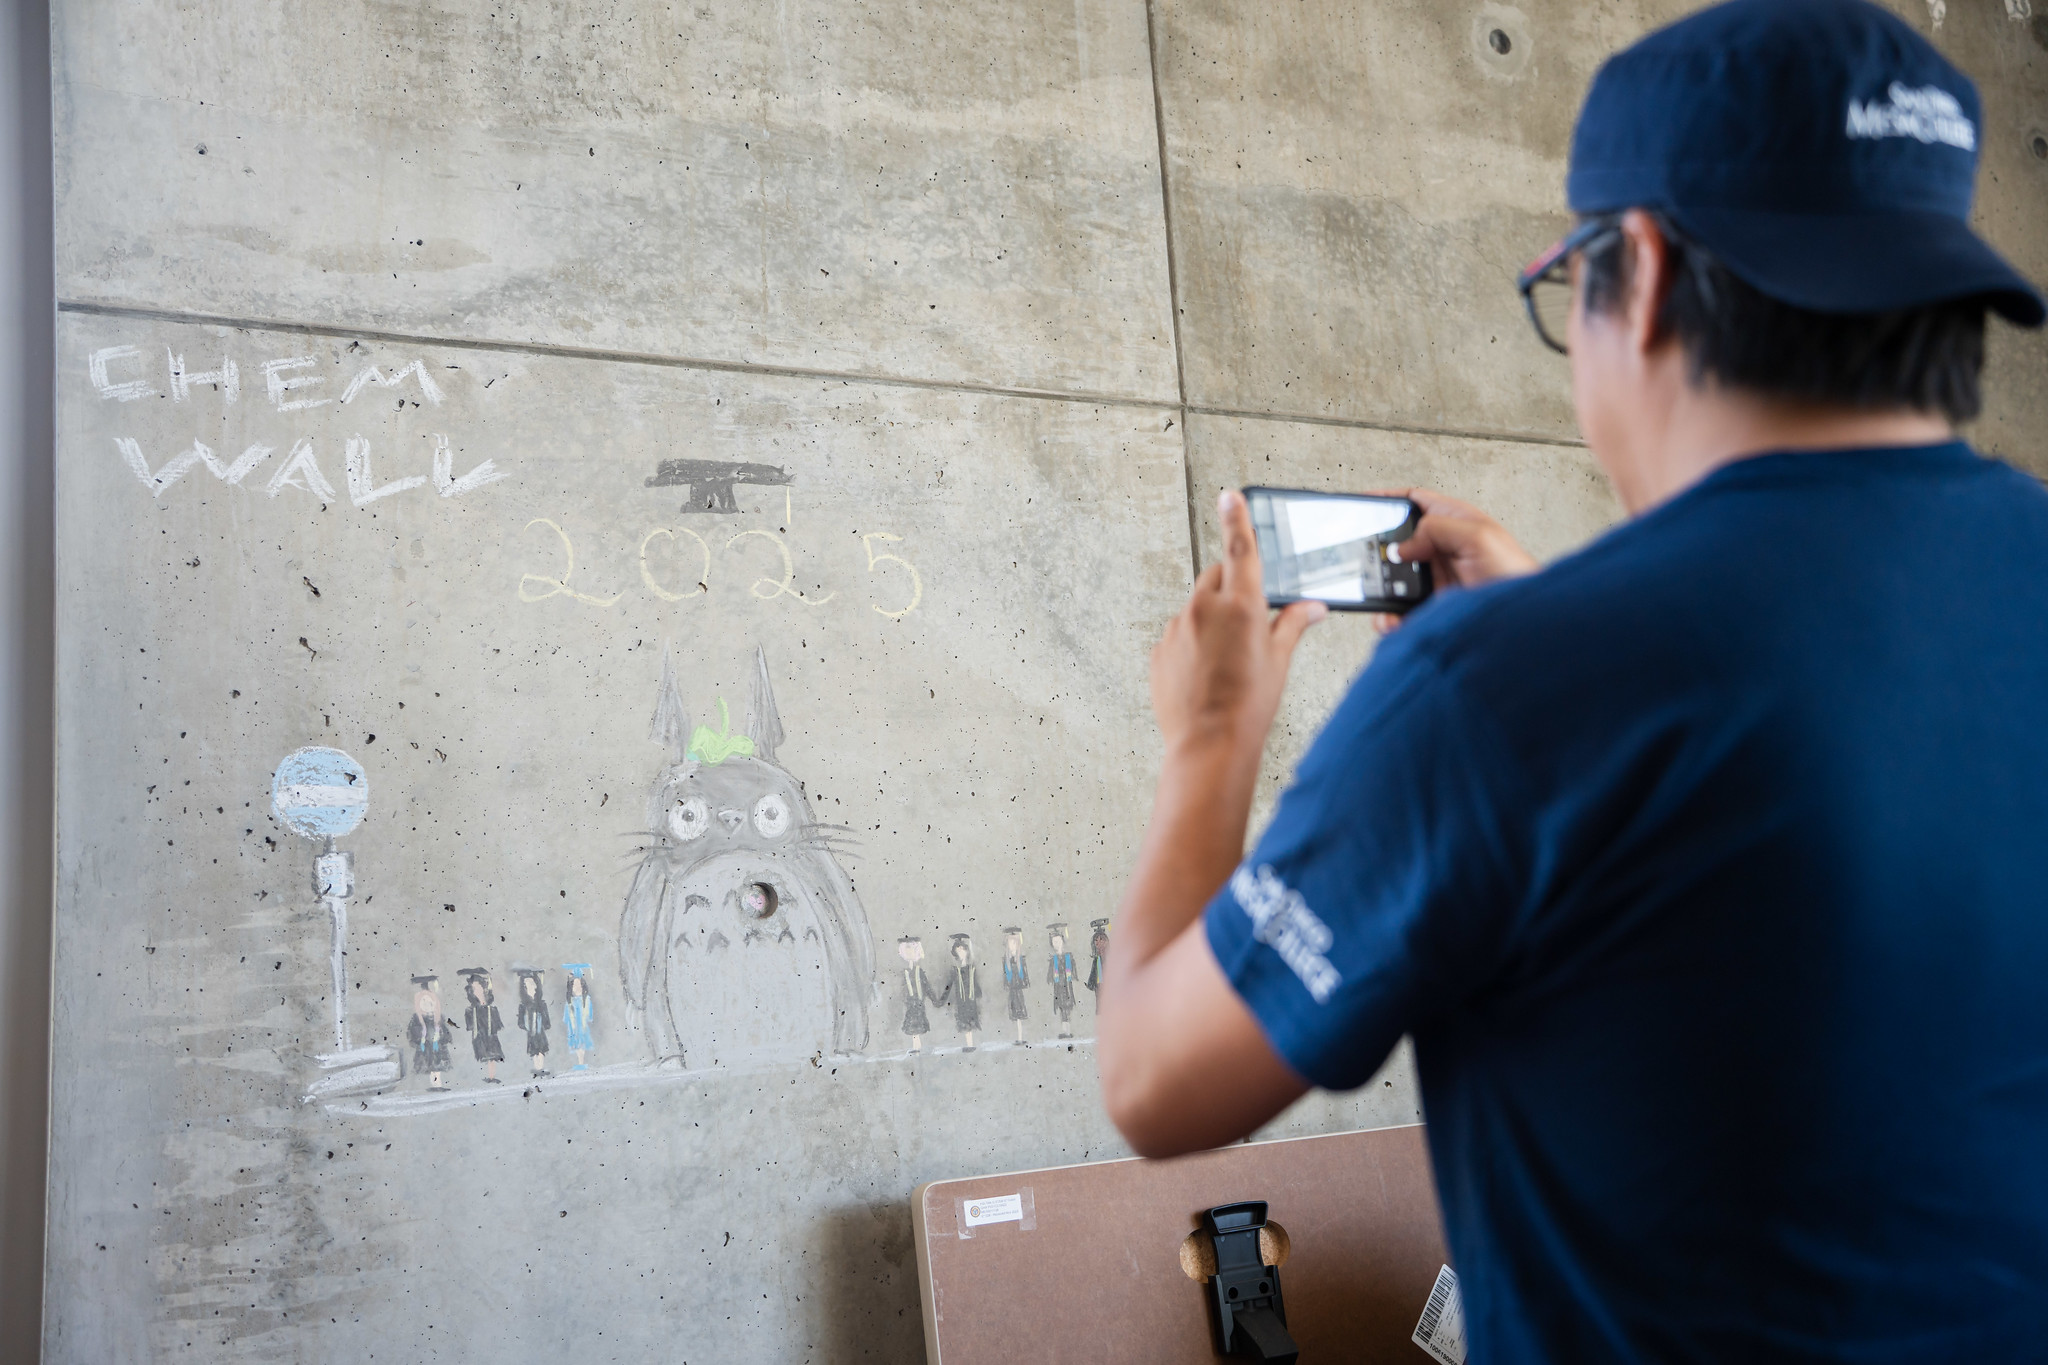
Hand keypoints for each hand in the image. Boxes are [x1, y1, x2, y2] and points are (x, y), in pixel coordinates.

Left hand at [1150, 490, 1325, 753]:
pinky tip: (1207, 674)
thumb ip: (1294, 624)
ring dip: (1212, 621)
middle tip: (1248, 622)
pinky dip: (1192, 645)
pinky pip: (1178, 635)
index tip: (1229, 495)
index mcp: (1242, 605)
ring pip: (1197, 609)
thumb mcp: (1280, 661)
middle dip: (1232, 588)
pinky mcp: (1159, 650)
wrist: (1209, 744)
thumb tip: (1314, 608)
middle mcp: (1205, 609)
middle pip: (1217, 578)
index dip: (1236, 517)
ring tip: (1227, 661)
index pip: (1240, 547)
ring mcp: (1177, 628)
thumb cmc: (1250, 705)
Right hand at [1370, 487, 1538, 633]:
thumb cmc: (1514, 575)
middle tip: (1366, 558)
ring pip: (1395, 576)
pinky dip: (1391, 615)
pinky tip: (1392, 619)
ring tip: (1378, 594)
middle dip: (1380, 550)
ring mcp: (1437, 576)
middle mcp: (1443, 547)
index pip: (1415, 501)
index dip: (1390, 498)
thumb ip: (1439, 528)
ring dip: (1382, 586)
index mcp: (1455, 521)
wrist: (1522, 623)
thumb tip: (1403, 543)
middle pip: (1399, 540)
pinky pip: (1401, 607)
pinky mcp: (1433, 604)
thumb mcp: (1479, 537)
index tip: (1365, 502)